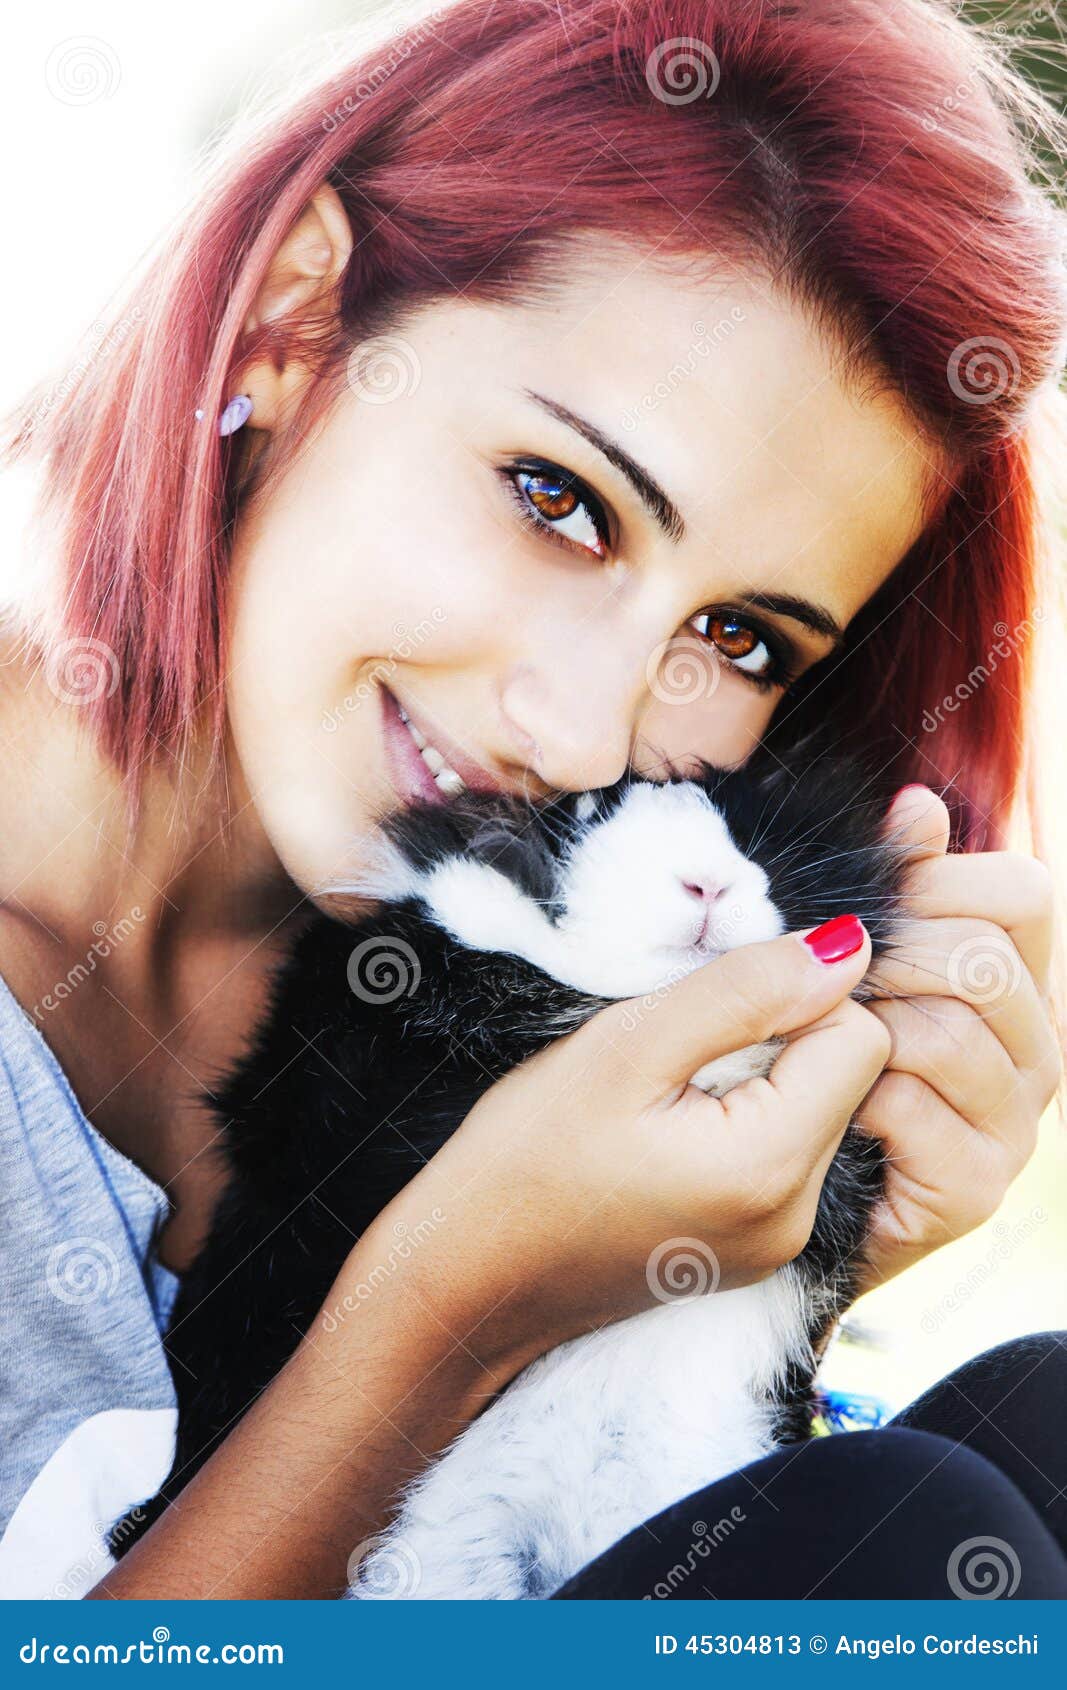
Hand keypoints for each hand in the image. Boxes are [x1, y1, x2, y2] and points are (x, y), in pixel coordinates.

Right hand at [358, 920, 889, 1378]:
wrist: (464, 1280)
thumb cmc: (522, 1158)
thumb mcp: (626, 1044)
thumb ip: (745, 990)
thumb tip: (846, 946)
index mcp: (771, 1166)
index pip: (861, 1036)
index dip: (790, 996)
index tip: (705, 1010)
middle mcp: (795, 1218)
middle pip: (846, 1076)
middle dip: (774, 1037)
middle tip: (674, 1050)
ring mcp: (776, 1244)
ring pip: (815, 1109)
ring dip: (756, 1076)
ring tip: (663, 1094)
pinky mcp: (751, 1252)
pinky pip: (783, 1153)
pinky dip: (739, 1120)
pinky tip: (666, 1130)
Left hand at [855, 784, 1061, 1292]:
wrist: (773, 1195)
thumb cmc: (810, 1054)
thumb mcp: (845, 959)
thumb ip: (891, 883)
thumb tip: (917, 804)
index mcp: (1016, 978)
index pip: (1021, 894)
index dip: (938, 881)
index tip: (871, 902)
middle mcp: (1037, 1047)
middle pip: (985, 960)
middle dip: (891, 959)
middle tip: (831, 984)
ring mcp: (1014, 1123)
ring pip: (948, 1033)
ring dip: (865, 1031)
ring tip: (822, 1045)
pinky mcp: (974, 1189)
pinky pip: (913, 1107)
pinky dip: (856, 1099)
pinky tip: (831, 1108)